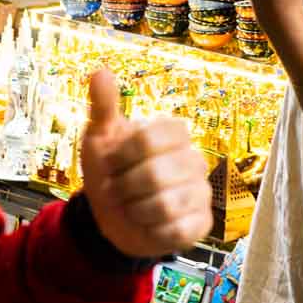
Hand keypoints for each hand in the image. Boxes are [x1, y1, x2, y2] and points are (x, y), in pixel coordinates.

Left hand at [79, 70, 211, 258]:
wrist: (113, 217)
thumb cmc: (110, 173)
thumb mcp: (100, 138)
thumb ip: (103, 106)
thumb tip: (100, 71)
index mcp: (173, 133)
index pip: (148, 140)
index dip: (120, 157)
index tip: (110, 164)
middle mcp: (194, 159)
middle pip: (154, 174)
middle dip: (123, 188)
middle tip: (117, 190)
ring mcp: (201, 192)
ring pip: (164, 205)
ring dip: (134, 211)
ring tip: (132, 207)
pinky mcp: (202, 223)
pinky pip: (175, 230)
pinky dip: (150, 231)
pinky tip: (148, 225)